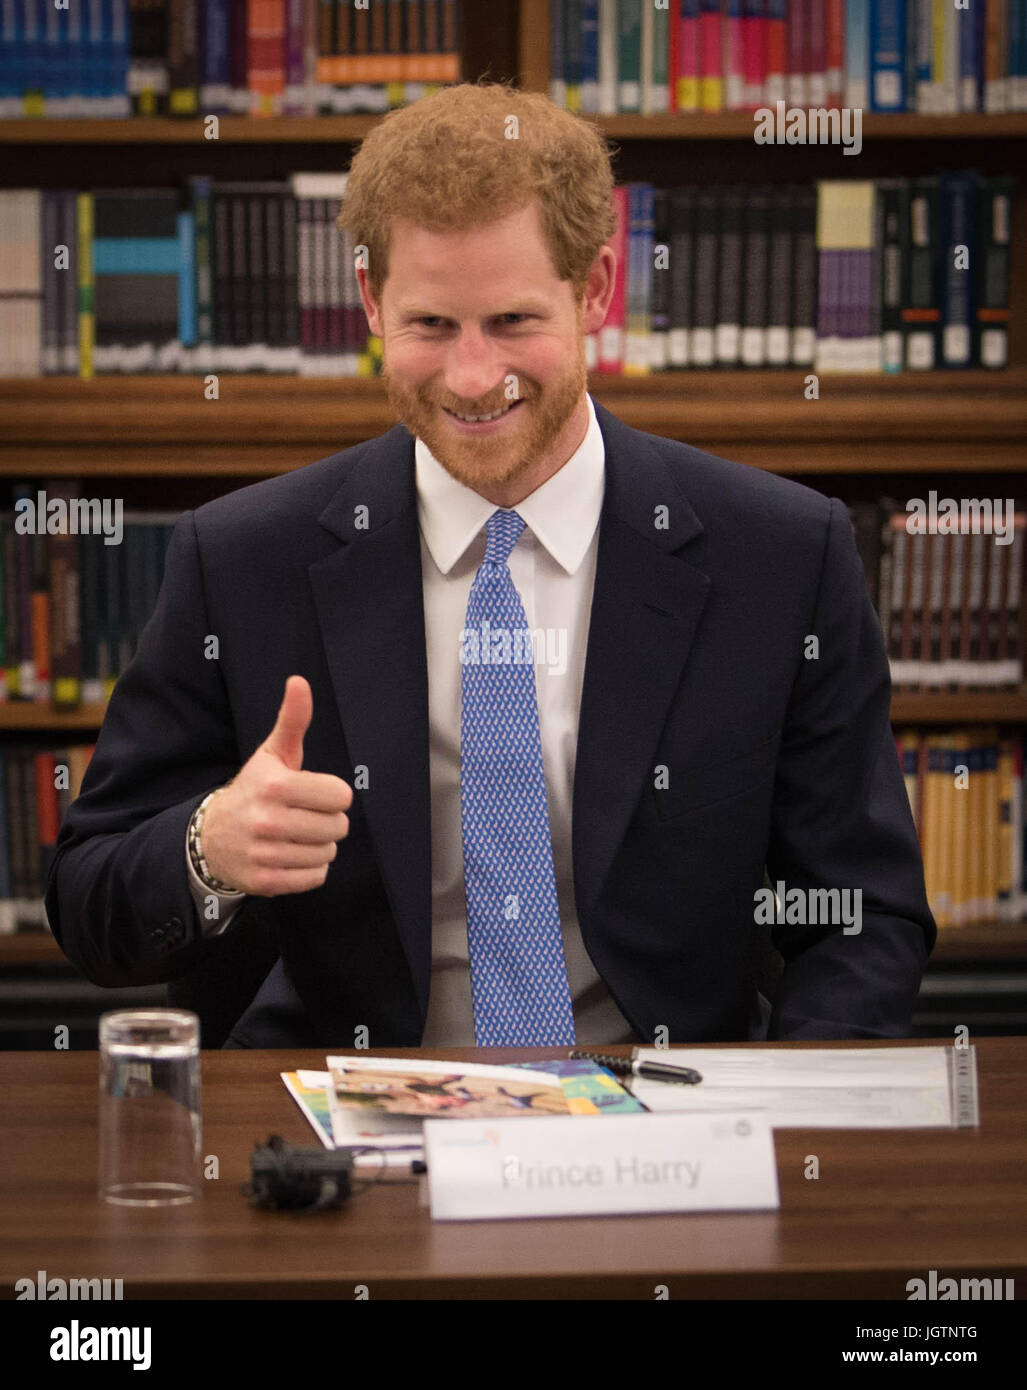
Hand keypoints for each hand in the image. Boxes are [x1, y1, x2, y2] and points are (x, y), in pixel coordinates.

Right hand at [199, 675, 351, 895]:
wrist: (211, 836)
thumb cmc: (253, 790)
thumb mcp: (272, 754)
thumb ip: (292, 720)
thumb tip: (300, 682)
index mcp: (275, 786)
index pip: (341, 796)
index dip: (331, 795)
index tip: (311, 793)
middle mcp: (268, 821)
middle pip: (338, 827)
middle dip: (326, 821)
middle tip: (303, 815)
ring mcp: (265, 854)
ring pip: (328, 853)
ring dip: (318, 845)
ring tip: (295, 835)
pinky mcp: (265, 882)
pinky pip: (316, 878)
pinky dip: (309, 869)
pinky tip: (289, 855)